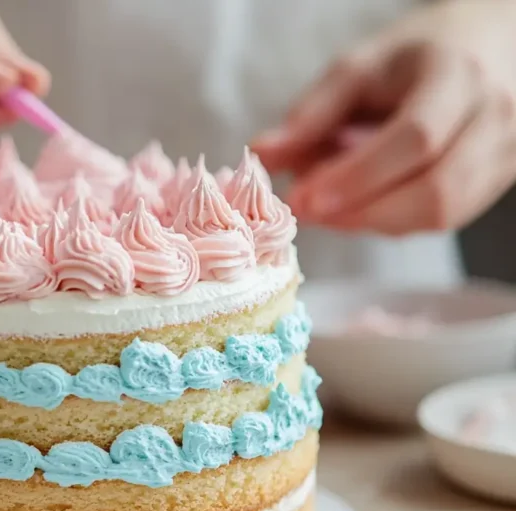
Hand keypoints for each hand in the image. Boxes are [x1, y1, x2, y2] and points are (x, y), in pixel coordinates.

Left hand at [252, 0, 515, 234]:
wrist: (492, 46)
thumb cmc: (416, 57)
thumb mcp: (360, 67)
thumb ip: (312, 113)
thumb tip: (261, 155)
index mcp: (457, 75)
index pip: (416, 138)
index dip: (357, 176)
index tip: (304, 198)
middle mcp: (493, 116)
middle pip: (435, 189)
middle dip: (362, 211)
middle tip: (306, 212)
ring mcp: (505, 153)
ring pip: (443, 213)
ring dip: (373, 221)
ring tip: (327, 208)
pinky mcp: (499, 181)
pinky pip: (447, 218)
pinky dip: (394, 221)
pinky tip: (360, 207)